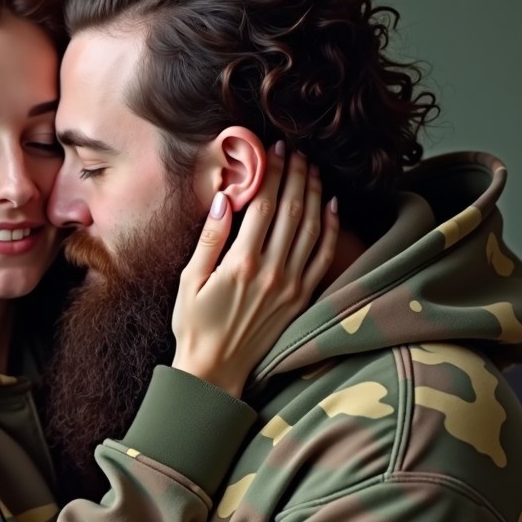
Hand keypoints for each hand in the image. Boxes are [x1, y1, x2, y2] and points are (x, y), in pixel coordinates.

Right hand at [171, 143, 337, 396]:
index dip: (272, 174)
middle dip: (296, 175)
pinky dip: (330, 228)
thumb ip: (209, 238)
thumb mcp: (190, 280)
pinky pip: (322, 256)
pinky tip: (331, 206)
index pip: (264, 206)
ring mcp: (291, 285)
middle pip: (292, 211)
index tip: (274, 150)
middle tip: (296, 151)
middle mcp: (272, 271)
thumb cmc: (195, 325)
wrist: (215, 370)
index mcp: (241, 264)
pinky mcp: (301, 298)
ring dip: (314, 194)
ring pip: (311, 229)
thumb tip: (223, 199)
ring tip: (313, 168)